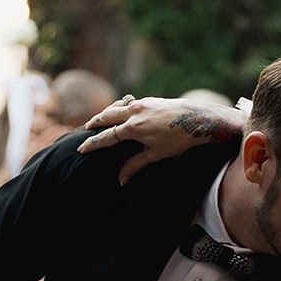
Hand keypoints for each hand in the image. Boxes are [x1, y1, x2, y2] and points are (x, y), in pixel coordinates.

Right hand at [78, 96, 242, 184]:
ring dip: (107, 113)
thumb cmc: (178, 138)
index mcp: (133, 128)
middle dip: (95, 123)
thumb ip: (135, 165)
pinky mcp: (149, 100)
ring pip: (117, 107)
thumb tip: (121, 180)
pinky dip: (120, 107)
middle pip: (107, 116)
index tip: (81, 149)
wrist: (199, 119)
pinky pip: (128, 103)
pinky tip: (121, 111)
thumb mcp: (156, 154)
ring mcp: (142, 104)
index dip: (93, 144)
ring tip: (100, 118)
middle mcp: (134, 113)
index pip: (106, 137)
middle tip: (86, 128)